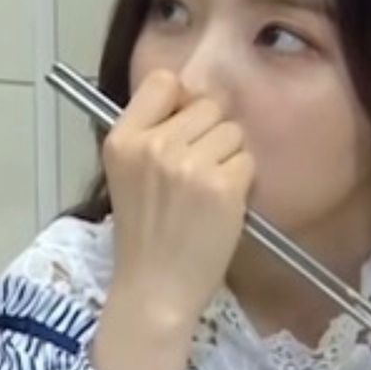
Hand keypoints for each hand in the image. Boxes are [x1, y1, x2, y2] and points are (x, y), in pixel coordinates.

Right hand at [102, 69, 254, 331]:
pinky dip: (242, 181)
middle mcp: (154, 144)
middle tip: (197, 172)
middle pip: (209, 106)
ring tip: (208, 191)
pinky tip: (222, 205)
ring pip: (233, 132)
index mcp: (123, 138)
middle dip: (211, 134)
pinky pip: (247, 161)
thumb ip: (152, 133)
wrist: (156, 288)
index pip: (166, 81)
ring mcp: (189, 164)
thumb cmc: (145, 233)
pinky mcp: (222, 185)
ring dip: (229, 157)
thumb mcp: (127, 174)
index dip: (183, 102)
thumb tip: (195, 100)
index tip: (185, 127)